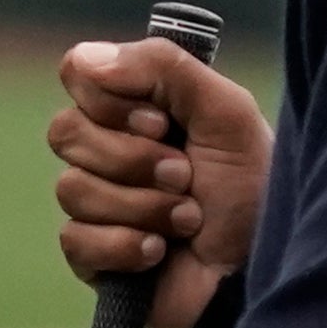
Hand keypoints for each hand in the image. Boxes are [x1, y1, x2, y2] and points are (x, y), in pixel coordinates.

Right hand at [52, 34, 270, 327]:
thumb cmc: (253, 188)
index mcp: (137, 106)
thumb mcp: (226, 111)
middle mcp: (109, 149)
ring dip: (144, 206)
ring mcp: (97, 204)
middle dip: (134, 159)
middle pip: (65, 132)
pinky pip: (75, 239)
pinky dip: (127, 245)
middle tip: (186, 176)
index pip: (78, 73)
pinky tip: (161, 253)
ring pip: (72, 188)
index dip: (109, 98)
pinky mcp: (92, 256)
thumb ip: (164, 66)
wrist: (261, 268)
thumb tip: (87, 58)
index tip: (163, 122)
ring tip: (188, 220)